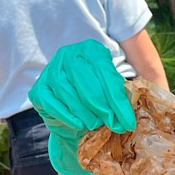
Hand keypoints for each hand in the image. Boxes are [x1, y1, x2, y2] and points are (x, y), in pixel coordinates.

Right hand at [29, 39, 135, 174]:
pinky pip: (52, 103)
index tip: (128, 121)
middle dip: (103, 107)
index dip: (117, 100)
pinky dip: (67, 115)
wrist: (75, 102)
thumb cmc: (100, 92)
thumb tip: (136, 110)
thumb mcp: (113, 86)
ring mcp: (51, 70)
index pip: (105, 73)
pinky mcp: (38, 89)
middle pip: (86, 81)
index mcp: (91, 49)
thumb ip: (122, 94)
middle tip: (114, 125)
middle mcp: (68, 54)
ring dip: (85, 112)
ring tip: (97, 125)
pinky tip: (80, 124)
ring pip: (68, 91)